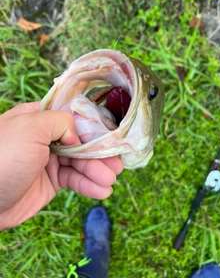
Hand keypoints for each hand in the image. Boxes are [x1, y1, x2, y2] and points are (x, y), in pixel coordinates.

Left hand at [0, 102, 122, 229]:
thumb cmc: (5, 156)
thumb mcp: (32, 126)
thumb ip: (60, 121)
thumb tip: (76, 136)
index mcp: (39, 119)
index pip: (72, 119)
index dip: (92, 128)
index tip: (110, 137)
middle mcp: (46, 138)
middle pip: (80, 143)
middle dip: (98, 155)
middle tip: (116, 166)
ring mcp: (49, 161)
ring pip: (80, 164)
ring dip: (97, 172)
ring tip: (110, 180)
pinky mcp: (51, 182)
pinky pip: (74, 181)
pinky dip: (88, 186)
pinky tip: (101, 191)